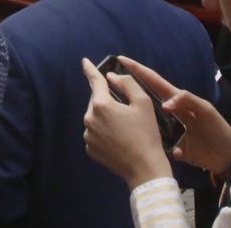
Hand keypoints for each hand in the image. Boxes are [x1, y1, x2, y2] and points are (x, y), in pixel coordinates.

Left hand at [82, 59, 172, 188]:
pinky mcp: (90, 149)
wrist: (144, 168)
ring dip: (106, 118)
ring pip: (95, 118)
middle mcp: (89, 118)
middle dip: (108, 101)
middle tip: (126, 111)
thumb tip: (111, 77)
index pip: (95, 81)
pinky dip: (104, 132)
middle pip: (97, 101)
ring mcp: (88, 135)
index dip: (90, 69)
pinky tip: (119, 140)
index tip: (84, 61)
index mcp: (101, 104)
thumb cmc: (146, 133)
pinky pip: (95, 134)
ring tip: (125, 129)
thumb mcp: (143, 103)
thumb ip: (127, 84)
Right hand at [118, 56, 230, 175]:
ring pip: (145, 119)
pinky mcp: (169, 146)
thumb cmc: (217, 129)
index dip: (139, 70)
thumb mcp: (205, 110)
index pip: (154, 81)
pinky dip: (147, 140)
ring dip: (132, 115)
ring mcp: (168, 129)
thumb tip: (165, 103)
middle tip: (108, 83)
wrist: (227, 156)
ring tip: (113, 110)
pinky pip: (154, 141)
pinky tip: (133, 140)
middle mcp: (169, 113)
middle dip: (128, 88)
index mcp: (177, 100)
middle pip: (145, 98)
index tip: (121, 59)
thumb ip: (187, 101)